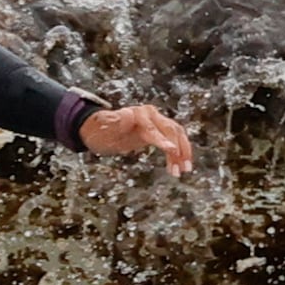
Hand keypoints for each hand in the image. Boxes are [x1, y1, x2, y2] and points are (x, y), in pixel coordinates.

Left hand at [76, 102, 194, 173]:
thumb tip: (128, 115)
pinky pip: (175, 140)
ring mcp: (158, 122)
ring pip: (177, 135)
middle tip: (180, 168)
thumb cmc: (101, 130)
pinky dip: (179, 154)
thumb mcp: (103, 128)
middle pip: (171, 130)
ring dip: (183, 152)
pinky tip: (178, 168)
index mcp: (139, 114)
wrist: (103, 130)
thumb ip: (114, 121)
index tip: (171, 150)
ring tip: (183, 170)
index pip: (153, 128)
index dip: (162, 140)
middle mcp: (152, 115)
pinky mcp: (161, 130)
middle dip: (177, 149)